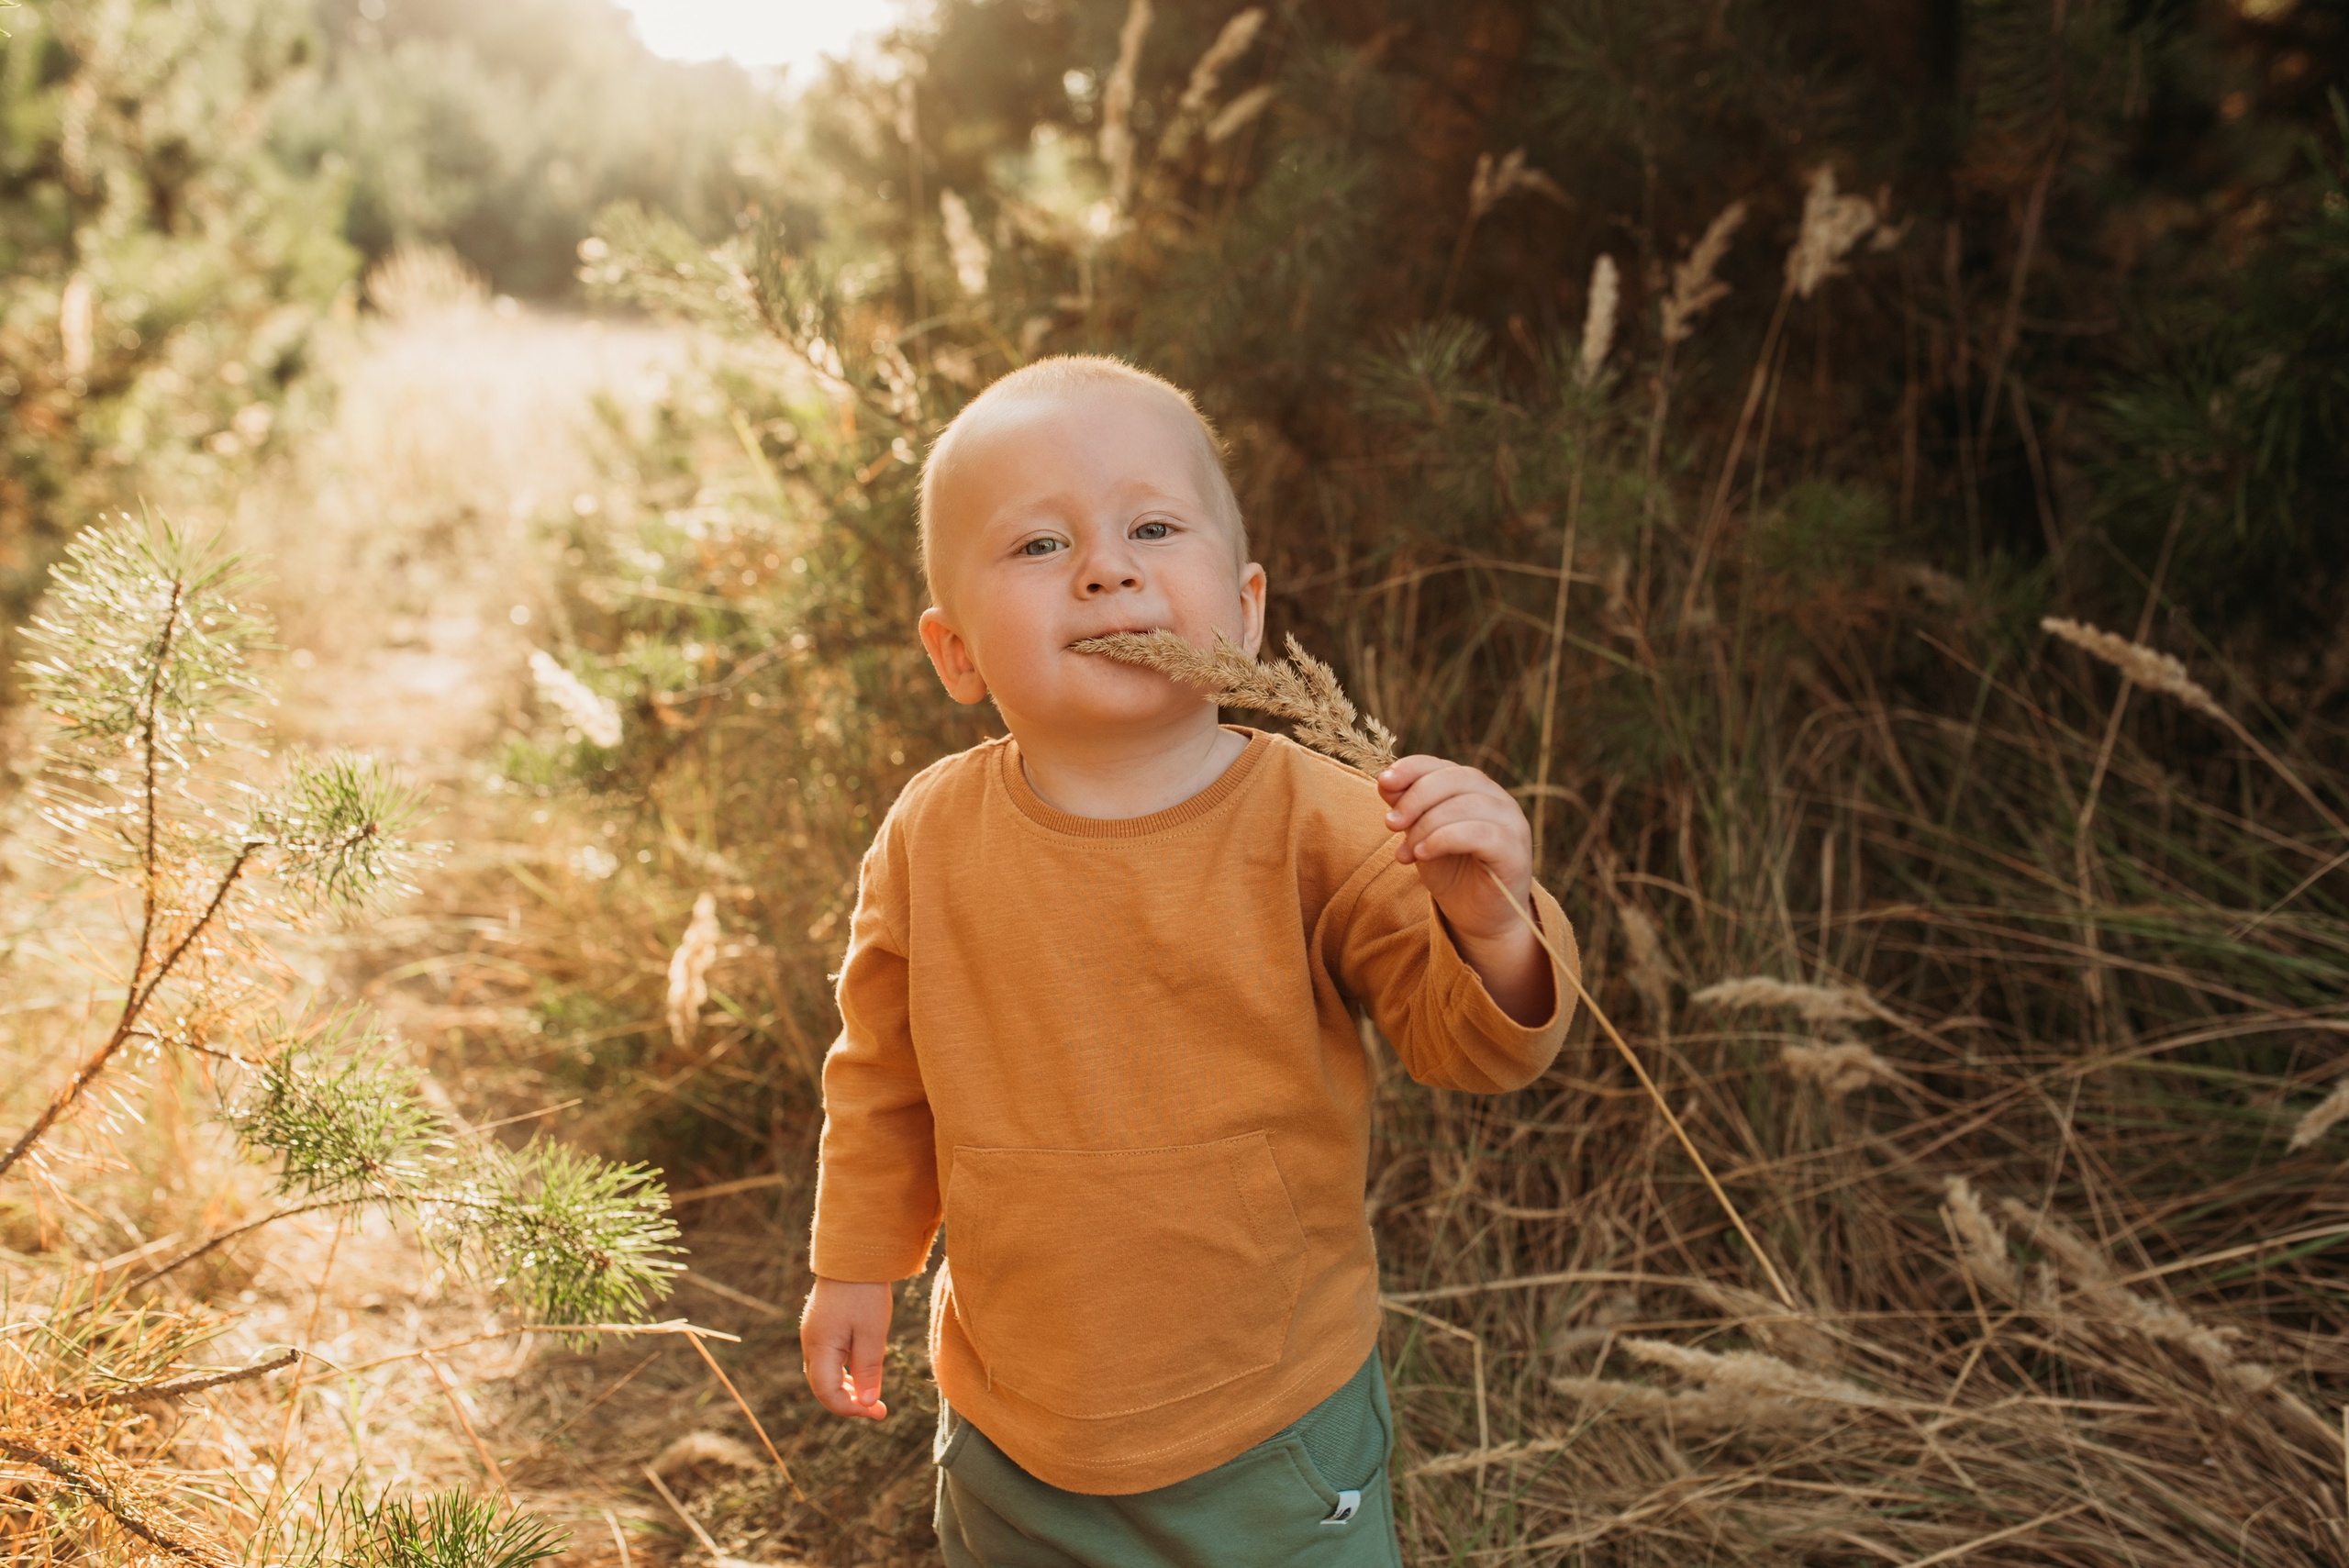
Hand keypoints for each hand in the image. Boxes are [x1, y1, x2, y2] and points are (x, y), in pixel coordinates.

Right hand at [800, 1276, 892, 1419]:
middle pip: (822, 1387)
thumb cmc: (865, 1292)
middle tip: (879, 1410)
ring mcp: (813, 1333)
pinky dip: (843, 1372)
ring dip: (846, 1388)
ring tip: (872, 1396)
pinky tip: (861, 1372)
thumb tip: (867, 1404)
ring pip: (824, 1373)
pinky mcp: (820, 1325)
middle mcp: (810, 1343)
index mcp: (819, 1347)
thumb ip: (868, 1370)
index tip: (876, 1412)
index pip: (827, 1393)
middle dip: (849, 1402)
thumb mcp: (872, 1334)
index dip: (850, 1409)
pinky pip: (827, 1358)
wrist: (854, 1253)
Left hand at [1378, 755, 1552, 1024]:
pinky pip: (1481, 834)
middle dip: (1416, 798)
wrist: (1478, 918)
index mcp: (1475, 789)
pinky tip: (1422, 854)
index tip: (1384, 783)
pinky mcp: (1516, 851)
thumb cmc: (1451, 873)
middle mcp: (1497, 799)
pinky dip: (1445, 839)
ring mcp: (1512, 823)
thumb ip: (1409, 809)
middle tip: (1390, 824)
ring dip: (1426, 825)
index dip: (1412, 769)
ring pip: (1466, 805)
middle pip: (1456, 779)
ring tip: (1405, 852)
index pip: (1443, 766)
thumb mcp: (1421, 836)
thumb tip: (1386, 783)